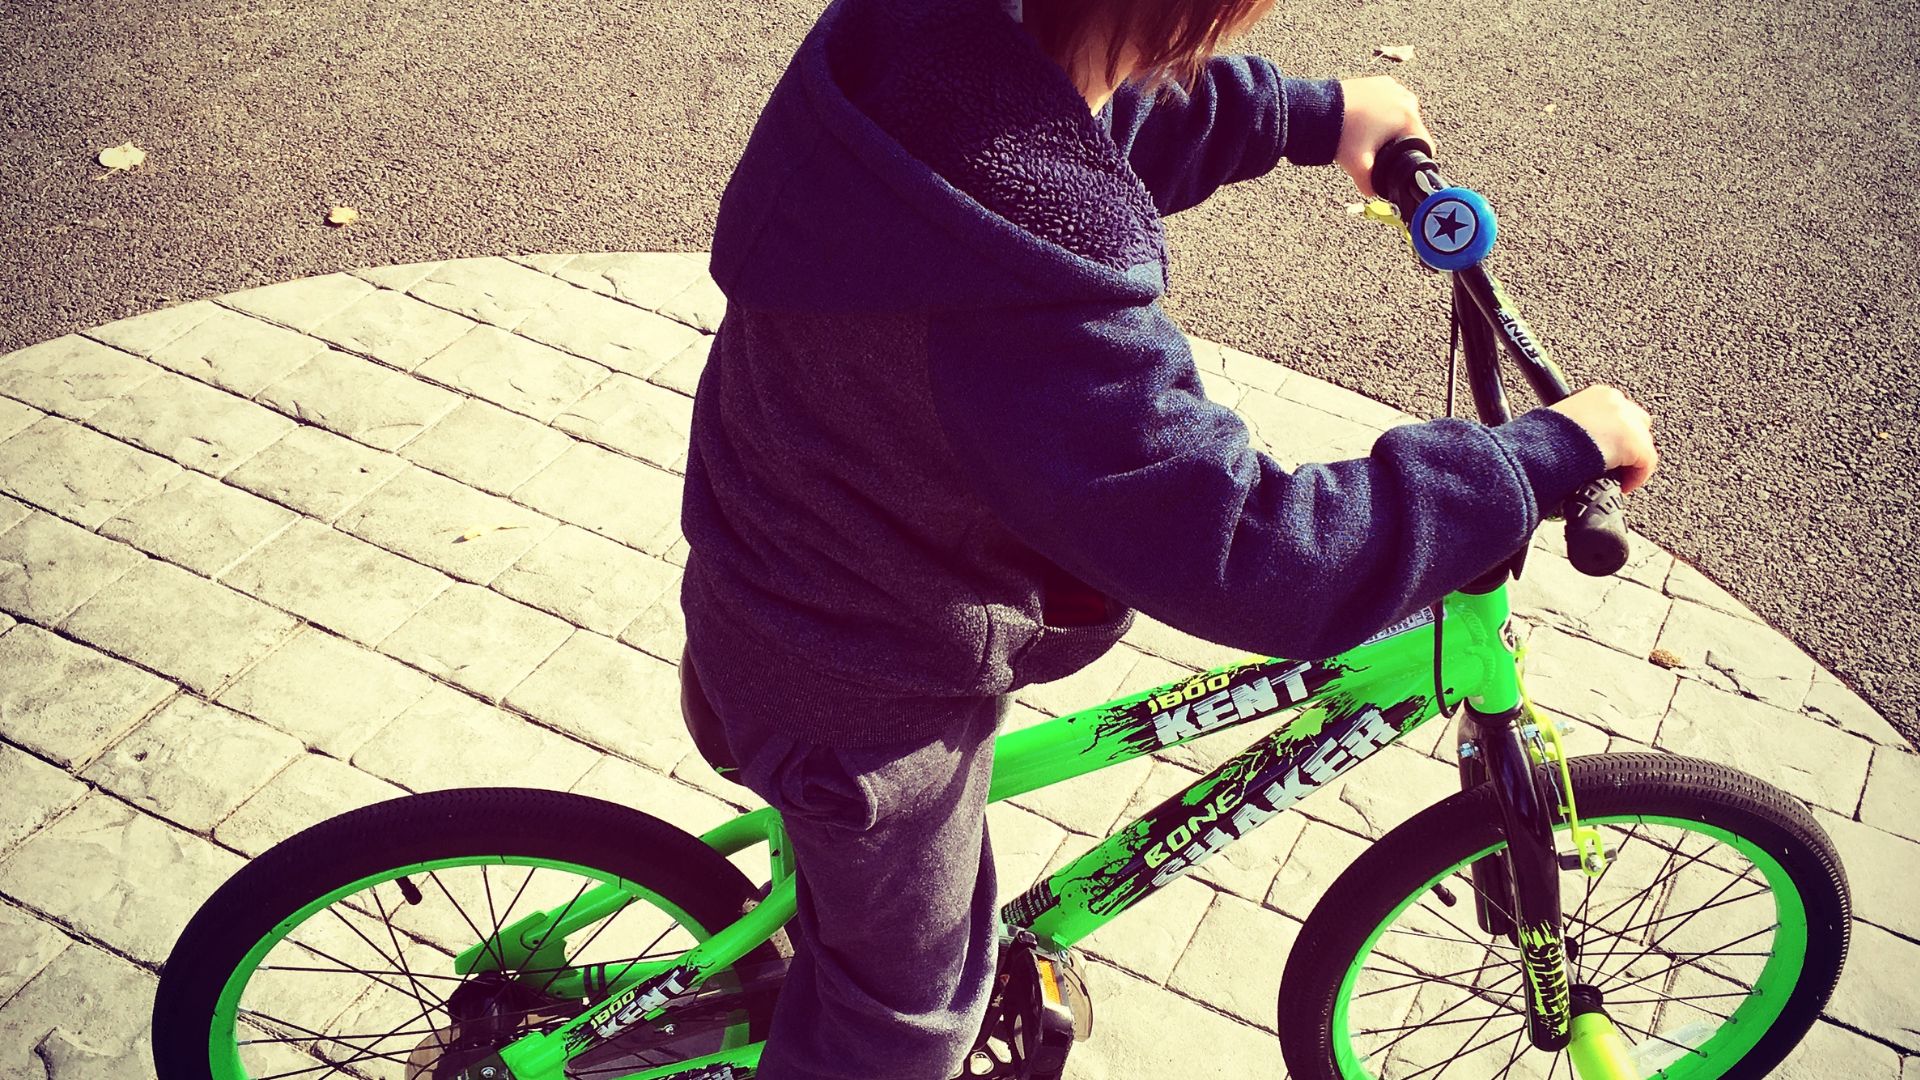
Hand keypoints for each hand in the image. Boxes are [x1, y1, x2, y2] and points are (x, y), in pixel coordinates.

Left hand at [1336, 76, 1432, 197]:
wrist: (1319, 109)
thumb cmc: (1341, 134)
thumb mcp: (1358, 165)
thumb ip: (1370, 184)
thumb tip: (1374, 192)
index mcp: (1408, 118)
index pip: (1425, 145)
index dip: (1415, 159)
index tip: (1399, 164)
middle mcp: (1406, 99)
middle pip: (1413, 130)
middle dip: (1400, 142)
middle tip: (1377, 149)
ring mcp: (1394, 88)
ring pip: (1402, 115)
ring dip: (1392, 126)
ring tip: (1369, 134)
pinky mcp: (1382, 82)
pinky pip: (1390, 102)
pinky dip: (1382, 111)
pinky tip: (1367, 120)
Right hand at [1549, 385, 1658, 492]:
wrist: (1542, 448)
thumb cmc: (1542, 439)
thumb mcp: (1561, 425)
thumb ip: (1578, 428)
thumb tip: (1577, 445)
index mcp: (1597, 395)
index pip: (1619, 412)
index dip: (1616, 435)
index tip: (1608, 451)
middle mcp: (1615, 402)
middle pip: (1638, 424)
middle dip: (1630, 445)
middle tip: (1616, 464)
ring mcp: (1627, 420)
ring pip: (1643, 443)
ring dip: (1632, 461)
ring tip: (1617, 477)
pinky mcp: (1634, 442)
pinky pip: (1646, 463)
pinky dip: (1636, 477)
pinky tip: (1622, 486)